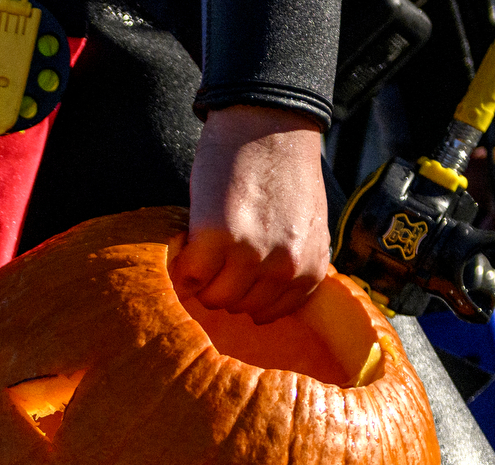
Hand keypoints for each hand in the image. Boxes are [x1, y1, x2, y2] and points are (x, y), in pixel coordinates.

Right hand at [169, 105, 328, 324]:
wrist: (268, 122)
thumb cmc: (286, 170)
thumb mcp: (306, 227)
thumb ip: (292, 262)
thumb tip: (260, 297)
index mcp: (310, 268)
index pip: (268, 313)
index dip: (246, 294)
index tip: (235, 275)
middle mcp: (284, 268)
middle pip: (238, 307)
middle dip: (224, 284)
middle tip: (217, 254)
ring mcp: (250, 254)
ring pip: (213, 298)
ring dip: (202, 277)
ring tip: (204, 246)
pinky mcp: (216, 237)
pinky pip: (190, 276)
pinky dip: (184, 264)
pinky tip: (190, 240)